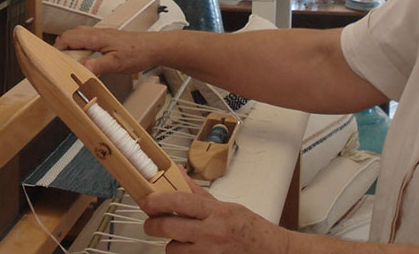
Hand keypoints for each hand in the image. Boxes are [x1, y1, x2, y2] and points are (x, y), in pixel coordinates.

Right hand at [55, 26, 152, 76]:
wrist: (153, 47)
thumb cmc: (137, 53)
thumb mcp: (116, 64)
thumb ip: (98, 66)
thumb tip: (81, 68)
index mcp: (96, 37)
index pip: (68, 37)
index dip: (57, 47)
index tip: (52, 59)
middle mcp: (97, 32)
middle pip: (71, 34)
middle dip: (61, 46)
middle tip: (59, 61)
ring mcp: (102, 34)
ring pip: (79, 35)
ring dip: (71, 45)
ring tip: (70, 61)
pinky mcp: (107, 38)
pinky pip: (87, 38)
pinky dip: (80, 45)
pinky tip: (85, 57)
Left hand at [139, 186, 290, 253]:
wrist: (272, 252)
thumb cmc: (251, 229)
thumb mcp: (227, 206)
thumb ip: (198, 194)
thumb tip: (178, 174)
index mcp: (217, 213)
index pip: (180, 202)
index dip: (158, 201)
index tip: (146, 201)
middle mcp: (212, 233)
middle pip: (169, 227)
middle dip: (152, 225)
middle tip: (150, 222)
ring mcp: (210, 253)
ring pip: (172, 249)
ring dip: (171, 243)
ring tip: (180, 238)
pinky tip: (191, 249)